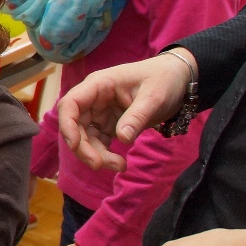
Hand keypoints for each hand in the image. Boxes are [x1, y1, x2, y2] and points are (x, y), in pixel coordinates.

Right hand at [56, 50, 194, 171]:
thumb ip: (137, 116)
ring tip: (120, 166)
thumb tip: (122, 139)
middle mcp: (93, 99)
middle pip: (75, 126)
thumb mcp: (154, 96)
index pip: (70, 104)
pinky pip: (98, 142)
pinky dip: (105, 154)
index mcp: (98, 85)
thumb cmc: (164, 79)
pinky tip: (120, 163)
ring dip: (96, 154)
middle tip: (100, 166)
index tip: (75, 145)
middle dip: (84, 148)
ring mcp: (99, 112)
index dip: (67, 125)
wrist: (178, 79)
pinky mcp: (108, 124)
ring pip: (85, 137)